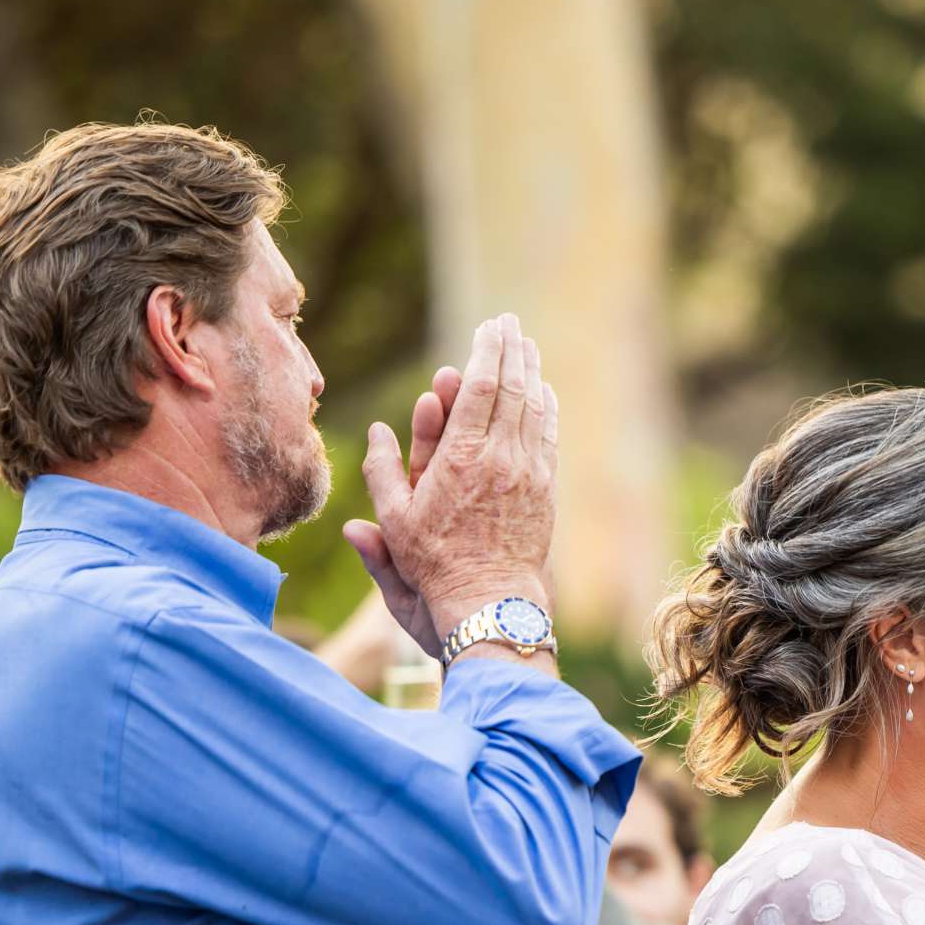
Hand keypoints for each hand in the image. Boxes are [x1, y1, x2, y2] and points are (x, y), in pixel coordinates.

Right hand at [343, 314, 559, 643]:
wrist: (490, 601)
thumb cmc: (435, 564)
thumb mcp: (395, 521)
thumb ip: (382, 472)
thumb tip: (376, 431)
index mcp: (462, 457)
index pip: (480, 387)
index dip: (486, 351)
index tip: (488, 326)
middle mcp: (502, 458)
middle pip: (512, 388)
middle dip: (511, 350)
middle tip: (508, 323)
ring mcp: (529, 472)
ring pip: (534, 408)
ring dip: (530, 372)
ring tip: (525, 346)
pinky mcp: (545, 489)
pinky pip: (548, 436)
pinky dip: (545, 407)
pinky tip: (542, 392)